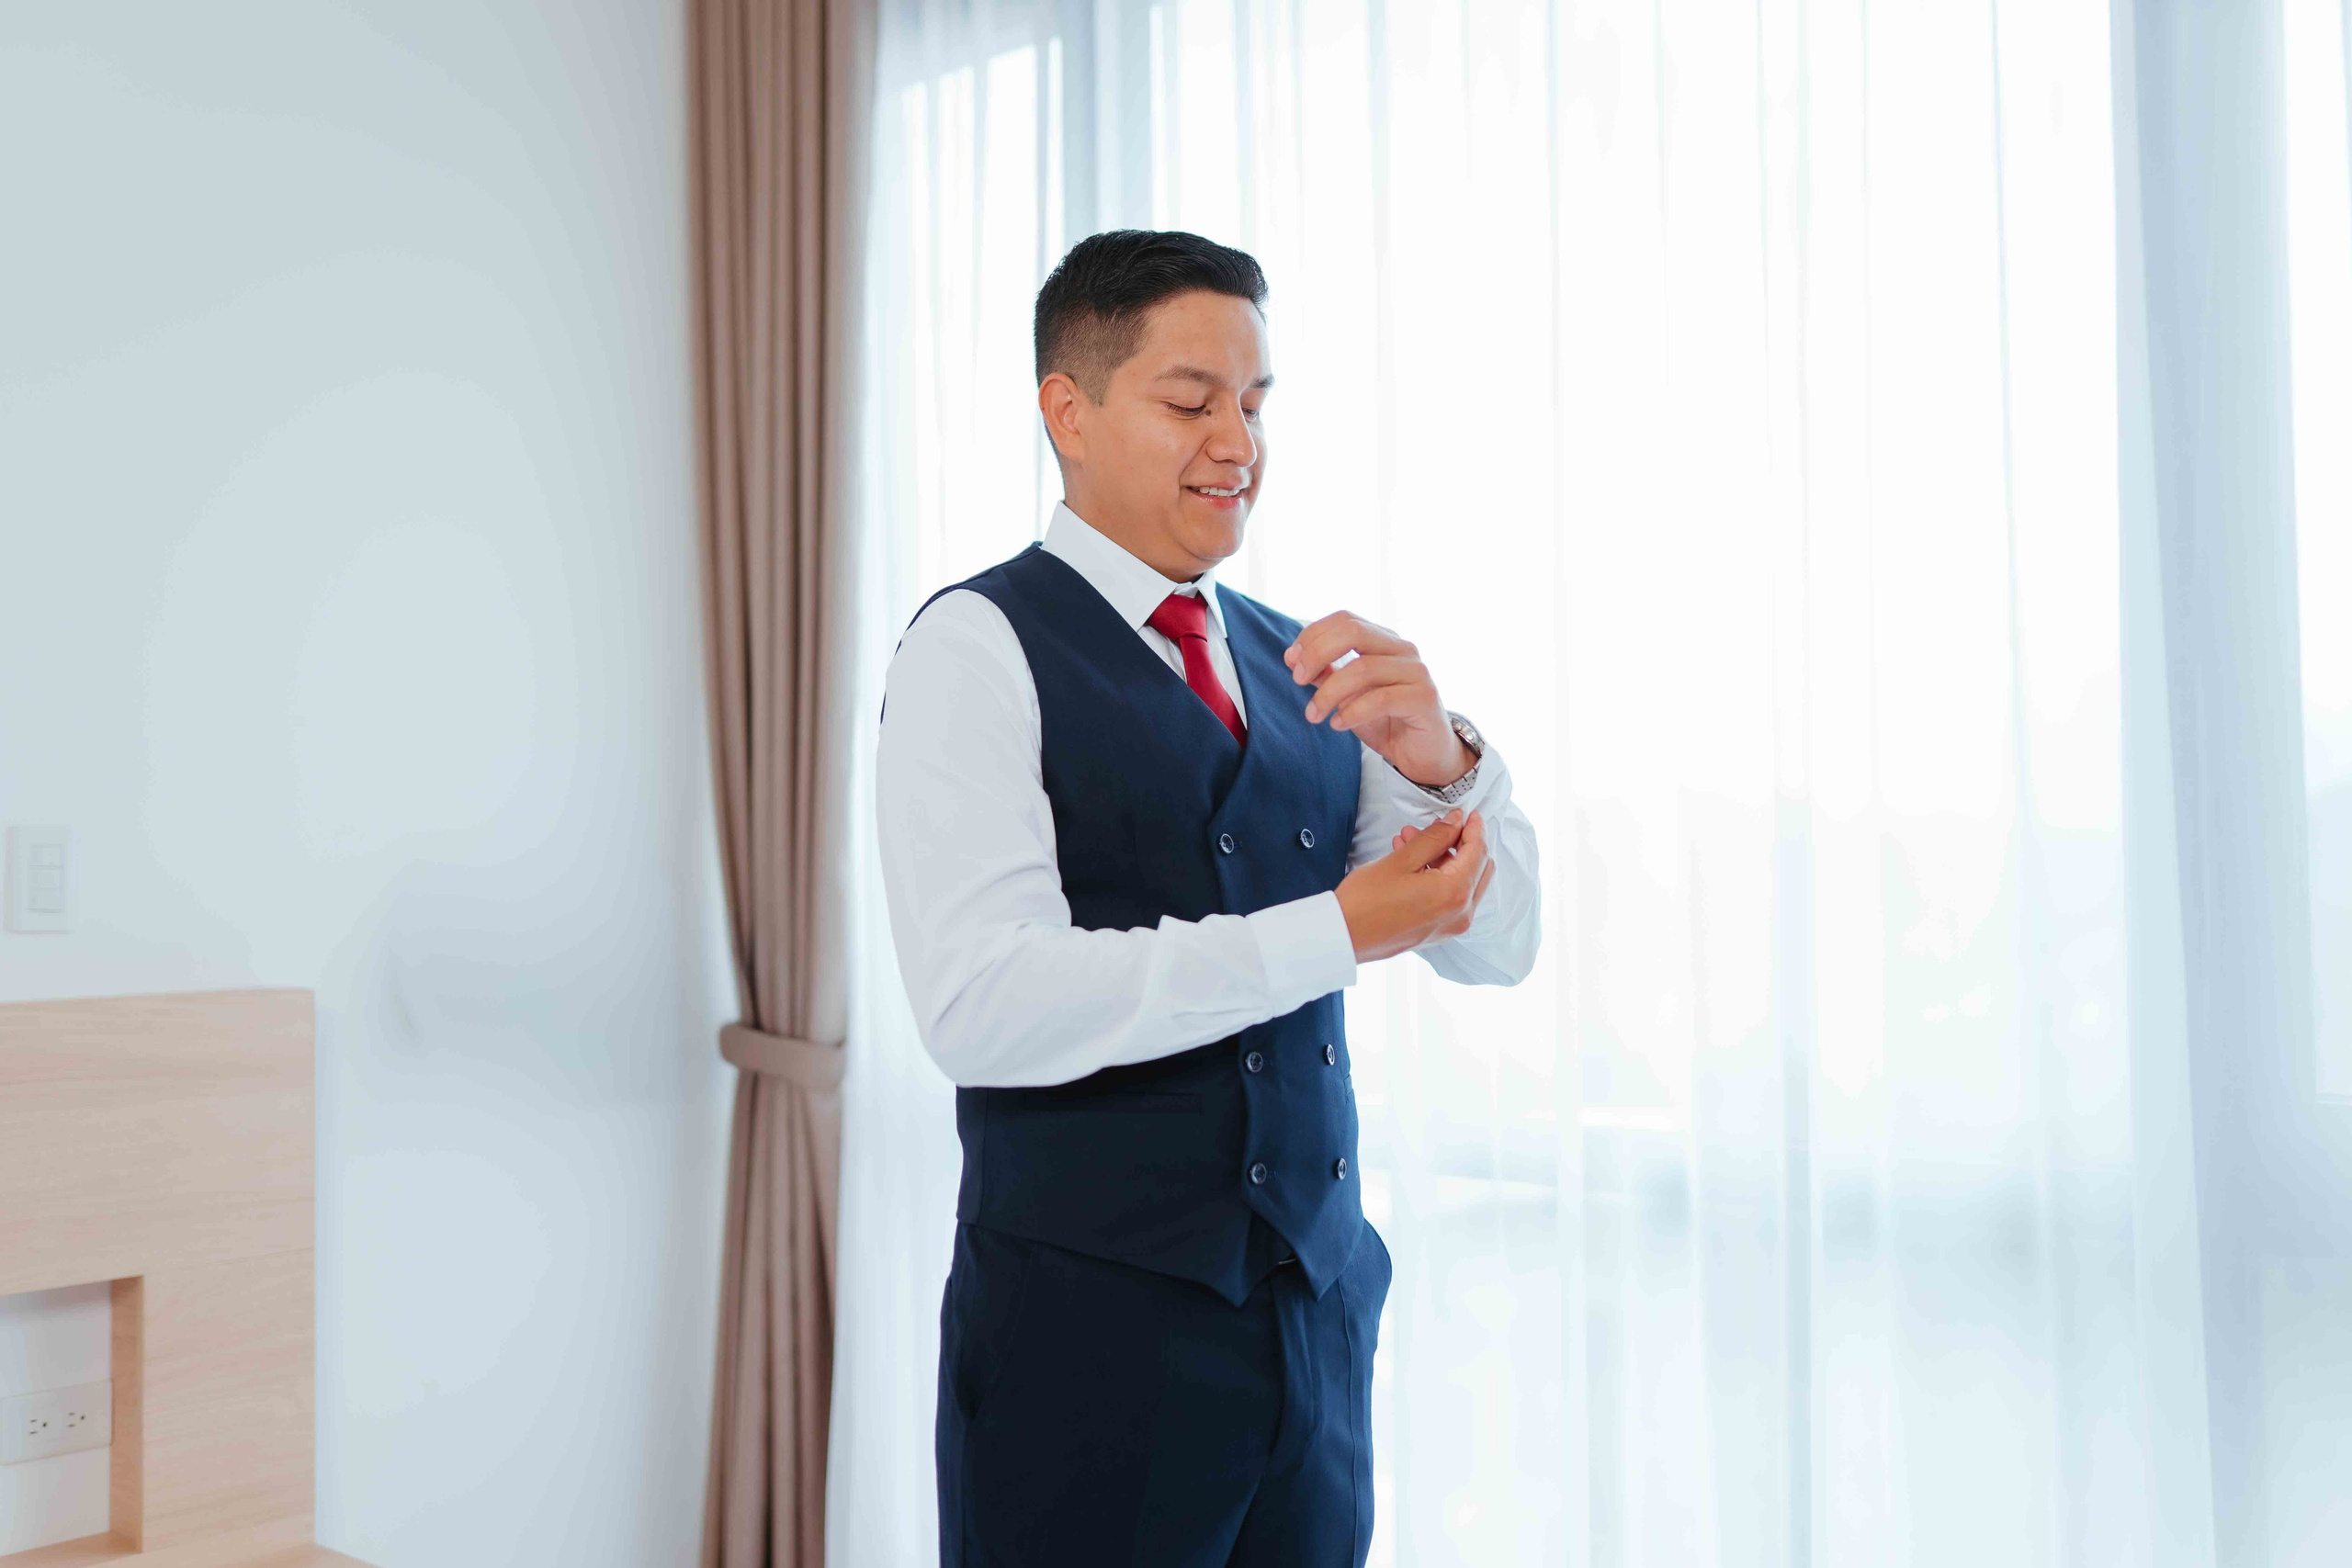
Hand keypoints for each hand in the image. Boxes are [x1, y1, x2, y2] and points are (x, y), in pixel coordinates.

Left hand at [1284, 612, 1470, 789]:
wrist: (1423, 754)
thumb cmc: (1384, 720)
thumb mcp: (1346, 696)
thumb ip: (1325, 674)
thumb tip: (1293, 659)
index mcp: (1384, 641)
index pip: (1345, 620)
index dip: (1313, 635)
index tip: (1291, 661)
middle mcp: (1403, 649)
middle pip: (1354, 631)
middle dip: (1317, 653)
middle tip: (1298, 680)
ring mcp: (1416, 671)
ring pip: (1363, 668)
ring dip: (1329, 693)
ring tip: (1313, 715)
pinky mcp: (1423, 698)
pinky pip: (1380, 699)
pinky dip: (1351, 712)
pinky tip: (1337, 725)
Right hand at [1334, 808, 1496, 962]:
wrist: (1344, 936)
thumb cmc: (1366, 903)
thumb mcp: (1402, 860)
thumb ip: (1435, 837)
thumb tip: (1455, 822)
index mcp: (1454, 893)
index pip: (1477, 852)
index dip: (1473, 828)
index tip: (1467, 814)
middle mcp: (1460, 913)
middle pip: (1478, 868)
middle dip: (1460, 843)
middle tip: (1440, 826)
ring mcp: (1451, 926)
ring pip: (1464, 882)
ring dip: (1446, 858)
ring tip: (1413, 840)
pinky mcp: (1438, 932)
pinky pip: (1451, 898)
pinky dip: (1440, 877)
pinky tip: (1414, 863)